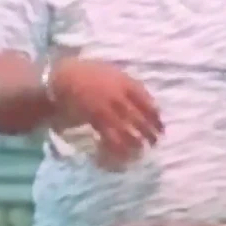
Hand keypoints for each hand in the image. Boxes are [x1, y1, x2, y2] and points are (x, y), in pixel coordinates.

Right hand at [48, 58, 162, 155]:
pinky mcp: (97, 120)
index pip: (148, 103)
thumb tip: (145, 99)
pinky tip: (122, 153)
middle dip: (150, 133)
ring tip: (140, 150)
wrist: (64, 78)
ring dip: (136, 143)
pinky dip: (118, 147)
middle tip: (154, 142)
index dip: (156, 117)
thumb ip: (129, 84)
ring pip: (129, 131)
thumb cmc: (88, 72)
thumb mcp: (113, 72)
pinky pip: (111, 137)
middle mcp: (121, 97)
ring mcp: (109, 109)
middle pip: (141, 119)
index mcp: (127, 83)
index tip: (161, 126)